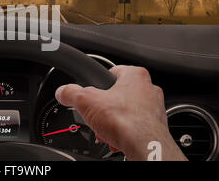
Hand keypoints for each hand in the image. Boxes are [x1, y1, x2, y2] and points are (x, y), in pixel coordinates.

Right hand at [55, 65, 186, 160]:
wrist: (145, 146)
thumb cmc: (126, 121)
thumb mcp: (86, 101)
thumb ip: (71, 93)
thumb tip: (63, 92)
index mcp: (135, 75)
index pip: (111, 72)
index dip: (97, 83)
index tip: (90, 92)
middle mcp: (148, 89)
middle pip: (117, 95)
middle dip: (104, 108)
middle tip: (96, 115)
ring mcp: (154, 108)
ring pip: (125, 112)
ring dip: (112, 122)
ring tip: (104, 130)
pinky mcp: (155, 127)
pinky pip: (134, 127)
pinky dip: (123, 132)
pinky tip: (115, 138)